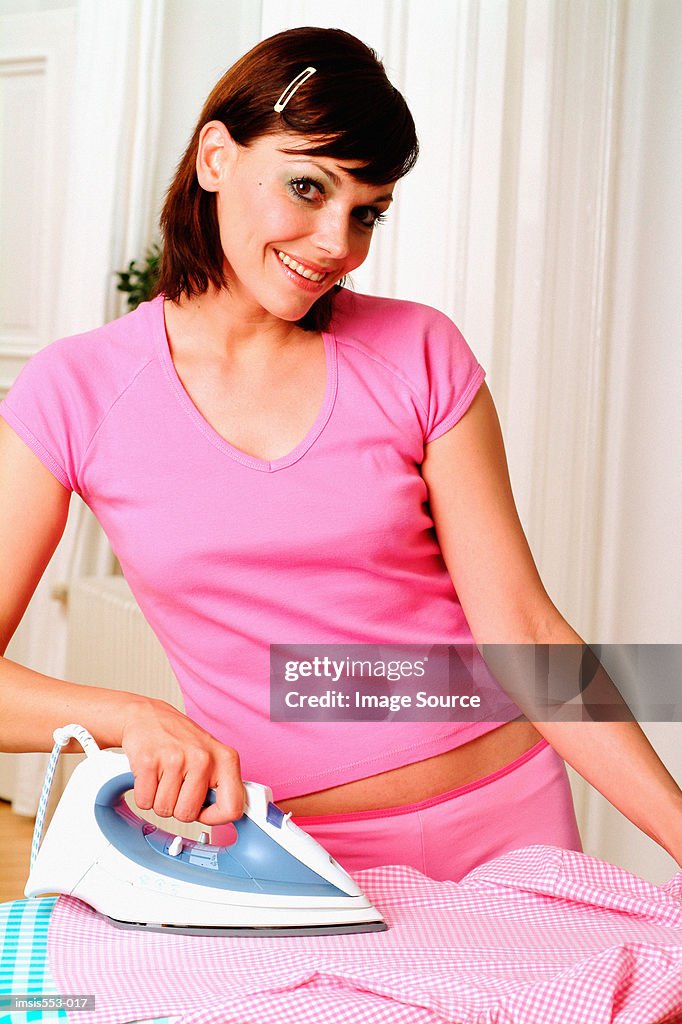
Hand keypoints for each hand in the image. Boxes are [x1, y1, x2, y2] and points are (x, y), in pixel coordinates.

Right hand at [120, 698, 244, 825]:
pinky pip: (145, 801)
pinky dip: (144, 794)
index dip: (215, 817)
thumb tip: (230, 814)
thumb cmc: (181, 739)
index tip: (204, 812)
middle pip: (188, 814)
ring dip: (160, 800)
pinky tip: (151, 774)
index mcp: (226, 758)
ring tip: (164, 776)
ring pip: (164, 810)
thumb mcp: (213, 756)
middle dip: (178, 807)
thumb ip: (222, 785)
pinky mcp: (149, 761)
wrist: (148, 716)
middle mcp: (203, 757)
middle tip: (177, 786)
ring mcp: (175, 759)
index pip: (232, 807)